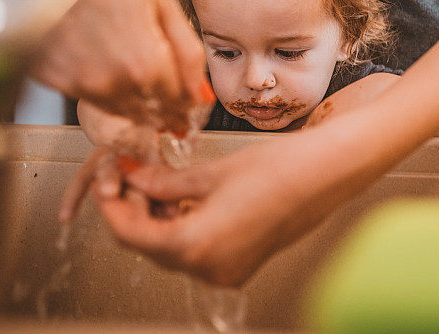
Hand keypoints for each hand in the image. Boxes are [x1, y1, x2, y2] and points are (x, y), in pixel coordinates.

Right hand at [29, 0, 209, 130]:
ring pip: (122, 112)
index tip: (191, 103)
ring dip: (138, 105)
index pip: (178, 103)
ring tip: (144, 84)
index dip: (188, 105)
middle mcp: (113, 81)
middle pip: (151, 113)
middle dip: (166, 110)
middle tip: (173, 104)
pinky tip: (111, 71)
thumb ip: (188, 53)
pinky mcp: (55, 79)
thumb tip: (202, 94)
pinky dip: (107, 92)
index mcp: (145, 63)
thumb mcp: (163, 3)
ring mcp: (81, 83)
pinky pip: (91, 99)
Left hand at [90, 121, 377, 286]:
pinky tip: (191, 200)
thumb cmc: (278, 168)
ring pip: (175, 250)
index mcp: (196, 244)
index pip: (131, 233)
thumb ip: (166, 182)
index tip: (111, 181)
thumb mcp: (212, 172)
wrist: (327, 174)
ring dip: (162, 220)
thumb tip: (135, 179)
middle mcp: (210, 268)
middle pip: (151, 245)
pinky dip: (188, 228)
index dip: (113, 205)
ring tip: (163, 185)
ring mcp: (229, 271)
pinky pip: (201, 252)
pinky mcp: (244, 264)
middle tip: (134, 177)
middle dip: (137, 211)